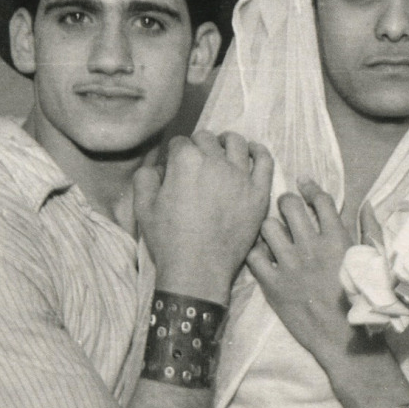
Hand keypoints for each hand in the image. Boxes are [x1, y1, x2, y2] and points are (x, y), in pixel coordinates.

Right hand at [133, 131, 272, 304]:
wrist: (198, 268)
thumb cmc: (169, 240)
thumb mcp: (143, 207)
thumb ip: (146, 177)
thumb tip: (159, 167)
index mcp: (185, 161)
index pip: (181, 143)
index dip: (176, 153)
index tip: (176, 164)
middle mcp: (215, 161)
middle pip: (207, 139)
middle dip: (199, 146)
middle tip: (198, 161)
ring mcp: (240, 176)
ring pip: (236, 143)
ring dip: (226, 142)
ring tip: (223, 148)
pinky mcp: (259, 192)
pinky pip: (265, 161)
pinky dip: (258, 151)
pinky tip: (251, 152)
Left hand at [246, 178, 355, 369]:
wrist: (347, 340)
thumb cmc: (364, 300)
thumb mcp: (373, 261)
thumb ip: (370, 229)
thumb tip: (366, 204)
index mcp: (338, 238)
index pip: (319, 199)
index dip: (310, 187)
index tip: (304, 185)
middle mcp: (311, 247)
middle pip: (288, 204)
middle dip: (287, 202)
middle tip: (287, 209)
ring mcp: (290, 266)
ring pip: (267, 226)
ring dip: (271, 227)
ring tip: (275, 234)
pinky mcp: (273, 285)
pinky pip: (254, 256)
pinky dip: (256, 253)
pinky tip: (264, 256)